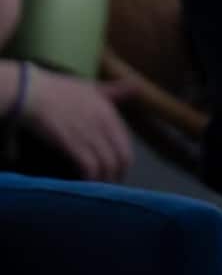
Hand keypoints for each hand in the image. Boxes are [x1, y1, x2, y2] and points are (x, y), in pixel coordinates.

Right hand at [14, 65, 136, 181]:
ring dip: (103, 181)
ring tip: (96, 190)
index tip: (116, 173)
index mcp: (110, 113)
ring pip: (107, 165)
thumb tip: (136, 85)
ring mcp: (89, 134)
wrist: (32, 92)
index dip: (123, 164)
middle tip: (107, 187)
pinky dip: (90, 178)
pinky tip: (84, 184)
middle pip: (121, 158)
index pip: (126, 146)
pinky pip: (90, 167)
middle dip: (116, 176)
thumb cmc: (59, 89)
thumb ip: (114, 91)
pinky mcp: (72, 143)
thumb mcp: (92, 87)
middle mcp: (104, 124)